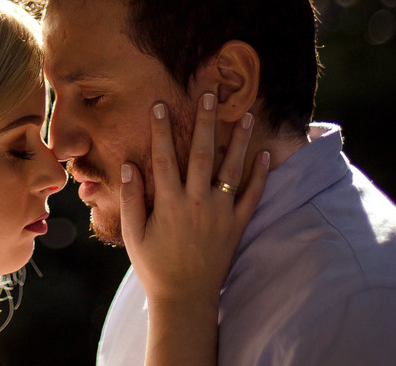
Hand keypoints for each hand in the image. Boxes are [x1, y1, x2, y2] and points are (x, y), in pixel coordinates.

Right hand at [119, 92, 268, 309]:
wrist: (186, 300)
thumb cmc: (154, 266)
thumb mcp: (133, 234)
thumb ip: (130, 199)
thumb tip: (129, 165)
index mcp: (168, 204)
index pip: (164, 158)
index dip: (161, 130)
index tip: (160, 105)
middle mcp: (197, 204)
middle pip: (202, 154)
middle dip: (205, 122)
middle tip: (210, 95)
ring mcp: (220, 214)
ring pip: (231, 170)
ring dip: (239, 141)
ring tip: (246, 115)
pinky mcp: (237, 226)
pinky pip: (252, 197)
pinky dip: (260, 176)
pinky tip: (265, 154)